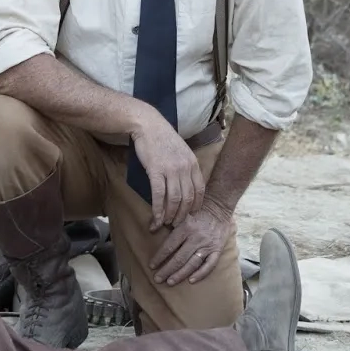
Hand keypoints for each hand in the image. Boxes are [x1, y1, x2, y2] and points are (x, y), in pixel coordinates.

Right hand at [130, 111, 204, 229]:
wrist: (149, 126)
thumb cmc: (164, 139)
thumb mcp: (182, 151)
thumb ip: (186, 167)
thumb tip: (186, 184)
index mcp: (193, 164)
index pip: (200, 190)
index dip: (196, 206)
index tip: (191, 215)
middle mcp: (185, 168)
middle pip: (188, 199)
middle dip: (182, 215)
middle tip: (176, 224)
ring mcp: (171, 170)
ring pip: (174, 200)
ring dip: (170, 215)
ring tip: (165, 223)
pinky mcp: (156, 171)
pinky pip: (159, 196)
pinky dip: (158, 210)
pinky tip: (155, 219)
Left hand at [150, 202, 232, 285]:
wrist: (219, 207)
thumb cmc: (196, 211)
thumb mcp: (180, 213)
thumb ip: (165, 220)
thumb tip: (150, 229)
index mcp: (185, 228)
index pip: (169, 246)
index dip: (159, 257)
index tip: (152, 265)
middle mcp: (196, 238)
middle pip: (179, 258)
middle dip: (167, 270)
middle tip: (158, 279)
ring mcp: (207, 245)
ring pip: (192, 263)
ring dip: (180, 274)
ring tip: (170, 282)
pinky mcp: (217, 250)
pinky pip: (210, 265)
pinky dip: (201, 274)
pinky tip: (191, 280)